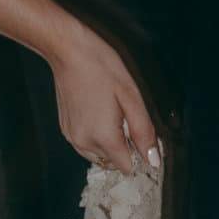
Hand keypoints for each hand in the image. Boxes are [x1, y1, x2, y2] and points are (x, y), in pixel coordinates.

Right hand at [47, 21, 161, 175]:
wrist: (68, 51)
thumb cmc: (102, 67)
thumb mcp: (132, 97)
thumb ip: (144, 132)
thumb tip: (153, 161)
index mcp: (104, 137)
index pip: (127, 167)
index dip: (139, 155)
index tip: (142, 135)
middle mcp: (84, 143)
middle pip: (113, 163)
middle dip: (124, 148)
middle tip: (126, 118)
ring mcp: (72, 137)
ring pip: (99, 156)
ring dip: (110, 145)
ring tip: (112, 115)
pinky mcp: (65, 129)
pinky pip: (86, 145)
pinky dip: (96, 138)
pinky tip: (99, 113)